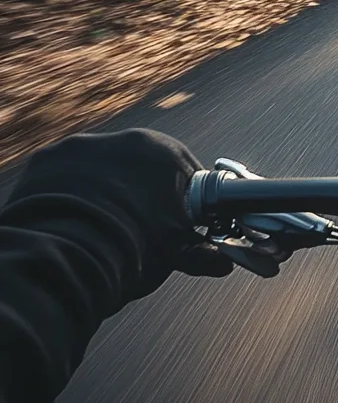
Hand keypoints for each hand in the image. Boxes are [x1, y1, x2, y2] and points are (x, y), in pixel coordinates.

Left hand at [5, 130, 283, 295]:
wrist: (67, 258)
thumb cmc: (132, 250)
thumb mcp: (176, 253)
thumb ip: (202, 253)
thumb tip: (222, 263)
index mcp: (168, 154)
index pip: (186, 172)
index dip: (184, 199)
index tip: (177, 221)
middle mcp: (128, 139)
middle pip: (143, 166)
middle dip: (142, 191)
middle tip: (137, 226)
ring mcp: (85, 145)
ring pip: (103, 168)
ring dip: (105, 189)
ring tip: (100, 226)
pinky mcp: (49, 158)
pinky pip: (65, 173)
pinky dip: (68, 192)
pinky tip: (71, 220)